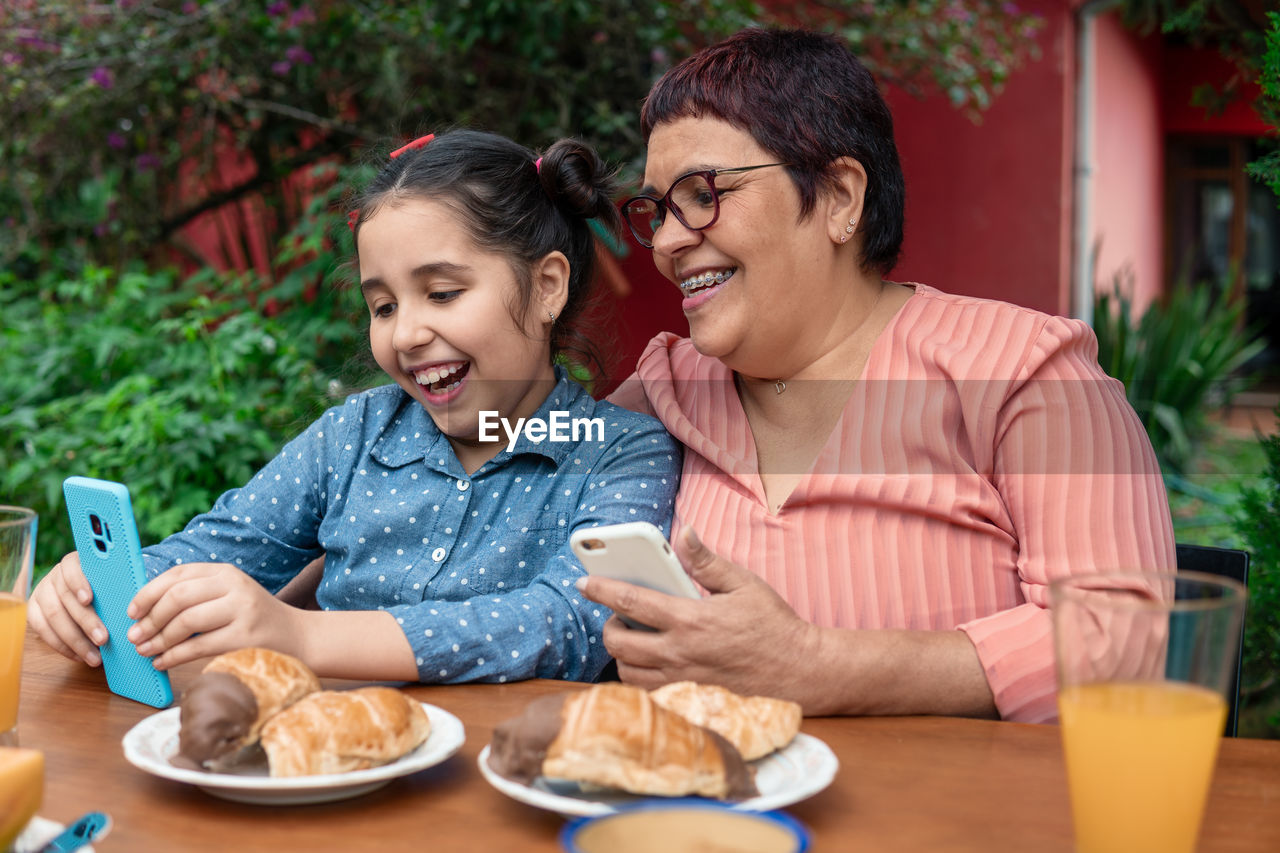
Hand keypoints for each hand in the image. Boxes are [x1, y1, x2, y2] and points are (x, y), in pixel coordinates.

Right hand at [28, 551, 107, 665]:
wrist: (82, 592)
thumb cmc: (103, 588)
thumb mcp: (108, 582)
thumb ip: (115, 588)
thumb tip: (133, 605)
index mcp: (74, 563)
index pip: (72, 568)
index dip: (78, 583)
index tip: (89, 599)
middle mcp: (54, 576)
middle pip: (66, 598)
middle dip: (85, 621)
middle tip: (104, 639)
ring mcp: (41, 593)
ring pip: (53, 617)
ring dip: (75, 640)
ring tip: (94, 657)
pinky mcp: (33, 611)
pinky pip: (42, 631)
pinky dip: (62, 646)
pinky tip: (78, 656)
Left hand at [125, 563, 300, 669]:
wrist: (297, 637)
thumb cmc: (252, 619)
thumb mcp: (228, 596)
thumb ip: (195, 596)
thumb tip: (144, 611)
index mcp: (226, 572)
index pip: (178, 575)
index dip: (148, 593)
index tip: (131, 611)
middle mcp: (235, 586)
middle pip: (178, 597)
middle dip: (150, 619)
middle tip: (134, 636)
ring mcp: (242, 611)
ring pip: (186, 622)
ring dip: (159, 640)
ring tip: (146, 651)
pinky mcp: (245, 637)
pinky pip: (198, 647)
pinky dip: (173, 657)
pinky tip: (162, 662)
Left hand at [577, 527, 820, 704]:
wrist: (801, 672)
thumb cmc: (774, 626)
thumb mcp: (744, 584)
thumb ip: (707, 562)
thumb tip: (685, 533)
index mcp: (691, 620)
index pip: (632, 603)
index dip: (602, 590)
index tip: (584, 582)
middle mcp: (681, 654)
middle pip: (619, 644)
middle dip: (610, 627)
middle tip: (619, 618)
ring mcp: (683, 682)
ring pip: (628, 674)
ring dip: (622, 656)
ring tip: (635, 641)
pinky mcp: (689, 701)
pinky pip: (648, 694)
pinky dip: (640, 679)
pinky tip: (652, 664)